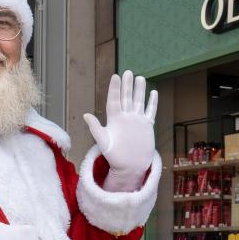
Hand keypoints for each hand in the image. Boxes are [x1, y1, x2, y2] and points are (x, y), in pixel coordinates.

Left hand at [83, 71, 157, 190]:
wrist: (129, 167)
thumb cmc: (114, 156)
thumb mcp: (103, 142)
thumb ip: (95, 128)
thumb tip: (85, 115)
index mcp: (114, 119)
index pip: (114, 100)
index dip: (115, 89)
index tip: (115, 76)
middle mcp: (126, 117)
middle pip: (126, 97)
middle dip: (127, 85)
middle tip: (128, 72)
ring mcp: (137, 121)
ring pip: (138, 102)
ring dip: (139, 90)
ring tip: (140, 78)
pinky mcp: (146, 126)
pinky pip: (150, 111)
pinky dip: (152, 103)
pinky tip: (153, 92)